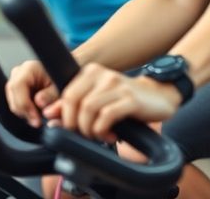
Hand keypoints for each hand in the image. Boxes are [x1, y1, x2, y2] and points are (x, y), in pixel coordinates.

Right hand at [5, 60, 58, 127]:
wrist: (66, 78)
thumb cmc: (64, 80)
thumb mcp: (61, 88)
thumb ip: (51, 95)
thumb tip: (38, 102)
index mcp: (30, 68)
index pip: (17, 86)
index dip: (24, 104)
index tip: (35, 118)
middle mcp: (20, 72)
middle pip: (12, 95)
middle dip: (24, 111)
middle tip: (38, 122)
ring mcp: (17, 80)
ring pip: (13, 100)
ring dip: (24, 112)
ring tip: (39, 118)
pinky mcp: (19, 89)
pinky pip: (16, 102)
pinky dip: (25, 110)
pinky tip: (35, 114)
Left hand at [46, 63, 181, 142]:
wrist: (160, 96)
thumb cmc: (126, 101)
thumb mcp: (98, 100)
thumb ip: (74, 105)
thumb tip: (50, 114)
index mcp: (91, 72)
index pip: (66, 94)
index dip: (64, 116)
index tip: (70, 130)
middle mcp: (102, 75)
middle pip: (73, 100)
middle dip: (74, 124)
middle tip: (83, 136)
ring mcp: (117, 85)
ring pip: (88, 109)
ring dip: (89, 129)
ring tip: (96, 136)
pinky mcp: (130, 98)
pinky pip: (107, 115)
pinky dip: (103, 130)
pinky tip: (109, 135)